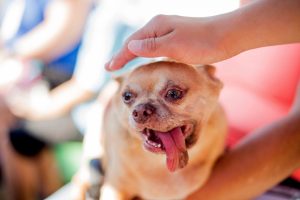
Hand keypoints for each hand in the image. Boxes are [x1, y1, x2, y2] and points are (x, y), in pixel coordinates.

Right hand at [105, 15, 232, 70]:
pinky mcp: (177, 39)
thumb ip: (151, 46)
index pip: (132, 44)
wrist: (227, 36)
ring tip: (122, 64)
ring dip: (133, 55)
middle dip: (122, 54)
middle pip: (136, 42)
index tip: (107, 68)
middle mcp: (160, 27)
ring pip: (145, 45)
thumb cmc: (201, 42)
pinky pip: (155, 48)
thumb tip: (130, 45)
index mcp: (156, 26)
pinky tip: (146, 60)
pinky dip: (146, 55)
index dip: (119, 56)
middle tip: (109, 67)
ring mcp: (169, 32)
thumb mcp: (174, 46)